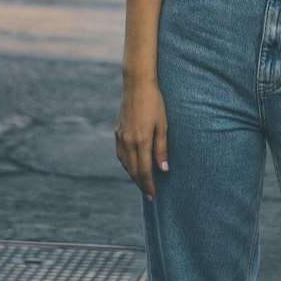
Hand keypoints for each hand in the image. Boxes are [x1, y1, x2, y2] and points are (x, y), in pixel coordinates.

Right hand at [115, 81, 168, 200]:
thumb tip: (163, 170)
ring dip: (133, 175)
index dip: (148, 185)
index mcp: (141, 141)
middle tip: (149, 195)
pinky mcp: (117, 132)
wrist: (137, 85)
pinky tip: (132, 165)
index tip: (153, 196)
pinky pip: (120, 154)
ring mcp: (121, 137)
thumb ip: (161, 149)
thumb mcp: (163, 125)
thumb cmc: (154, 103)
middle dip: (141, 184)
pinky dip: (126, 164)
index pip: (144, 171)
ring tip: (142, 182)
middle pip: (133, 171)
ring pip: (125, 164)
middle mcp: (128, 142)